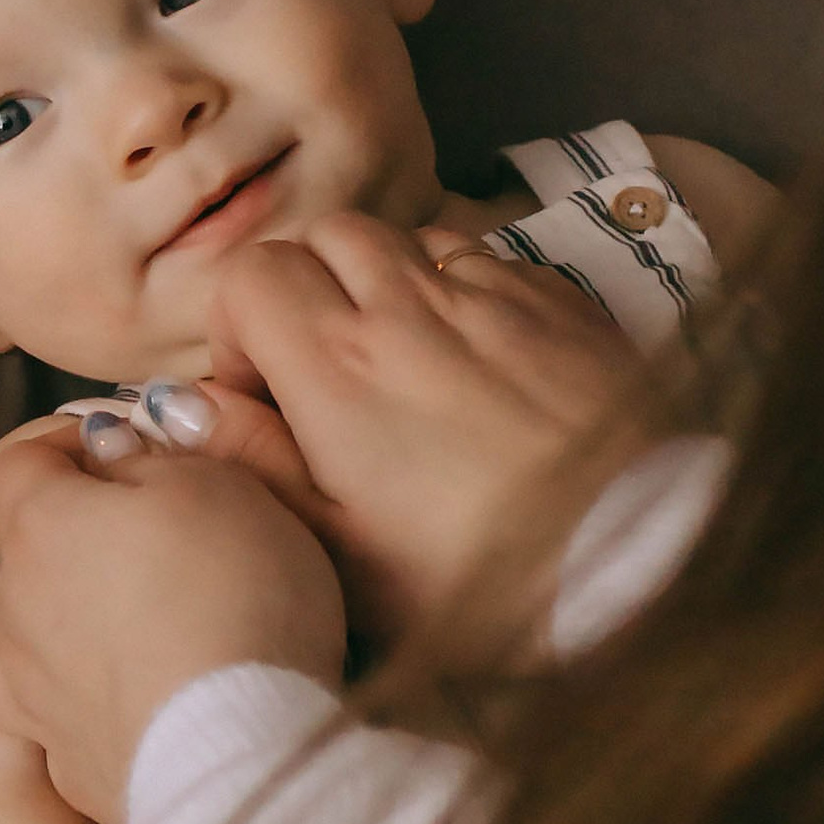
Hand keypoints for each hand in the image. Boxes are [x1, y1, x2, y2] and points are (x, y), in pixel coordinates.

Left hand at [0, 423, 344, 823]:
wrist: (243, 746)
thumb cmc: (237, 595)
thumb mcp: (220, 485)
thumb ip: (153, 459)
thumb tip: (110, 452)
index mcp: (42, 524)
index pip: (17, 464)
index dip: (59, 446)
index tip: (105, 446)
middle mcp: (14, 607)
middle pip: (6, 551)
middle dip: (52, 531)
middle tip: (119, 530)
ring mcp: (30, 693)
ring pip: (4, 637)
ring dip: (40, 618)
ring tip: (98, 619)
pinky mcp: (65, 762)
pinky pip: (42, 717)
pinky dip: (62, 700)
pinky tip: (106, 697)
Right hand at [188, 215, 645, 642]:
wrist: (644, 568)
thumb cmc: (485, 587)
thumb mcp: (344, 553)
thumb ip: (256, 464)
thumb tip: (179, 408)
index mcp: (341, 367)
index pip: (252, 274)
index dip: (240, 329)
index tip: (264, 394)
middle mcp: (414, 309)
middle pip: (328, 236)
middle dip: (308, 287)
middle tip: (323, 372)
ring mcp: (497, 297)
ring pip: (408, 238)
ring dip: (386, 283)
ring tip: (402, 366)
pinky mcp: (564, 304)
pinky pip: (489, 259)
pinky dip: (463, 291)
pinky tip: (479, 363)